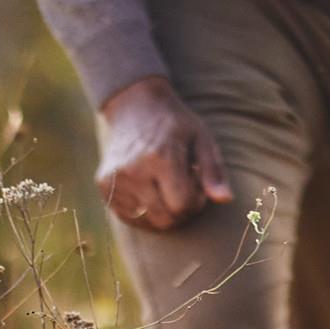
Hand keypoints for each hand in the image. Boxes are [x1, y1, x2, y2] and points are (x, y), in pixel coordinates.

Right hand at [96, 76, 230, 232]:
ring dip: (164, 212)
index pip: (182, 204)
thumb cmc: (176, 124)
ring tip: (168, 187)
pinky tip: (151, 190)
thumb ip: (213, 172)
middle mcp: (132, 171)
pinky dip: (145, 211)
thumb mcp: (202, 139)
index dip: (196, 201)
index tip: (197, 184)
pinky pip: (129, 217)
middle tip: (185, 188)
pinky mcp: (103, 185)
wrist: (135, 107)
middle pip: (165, 218)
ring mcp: (114, 179)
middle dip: (182, 211)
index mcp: (160, 158)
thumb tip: (226, 200)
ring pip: (147, 222)